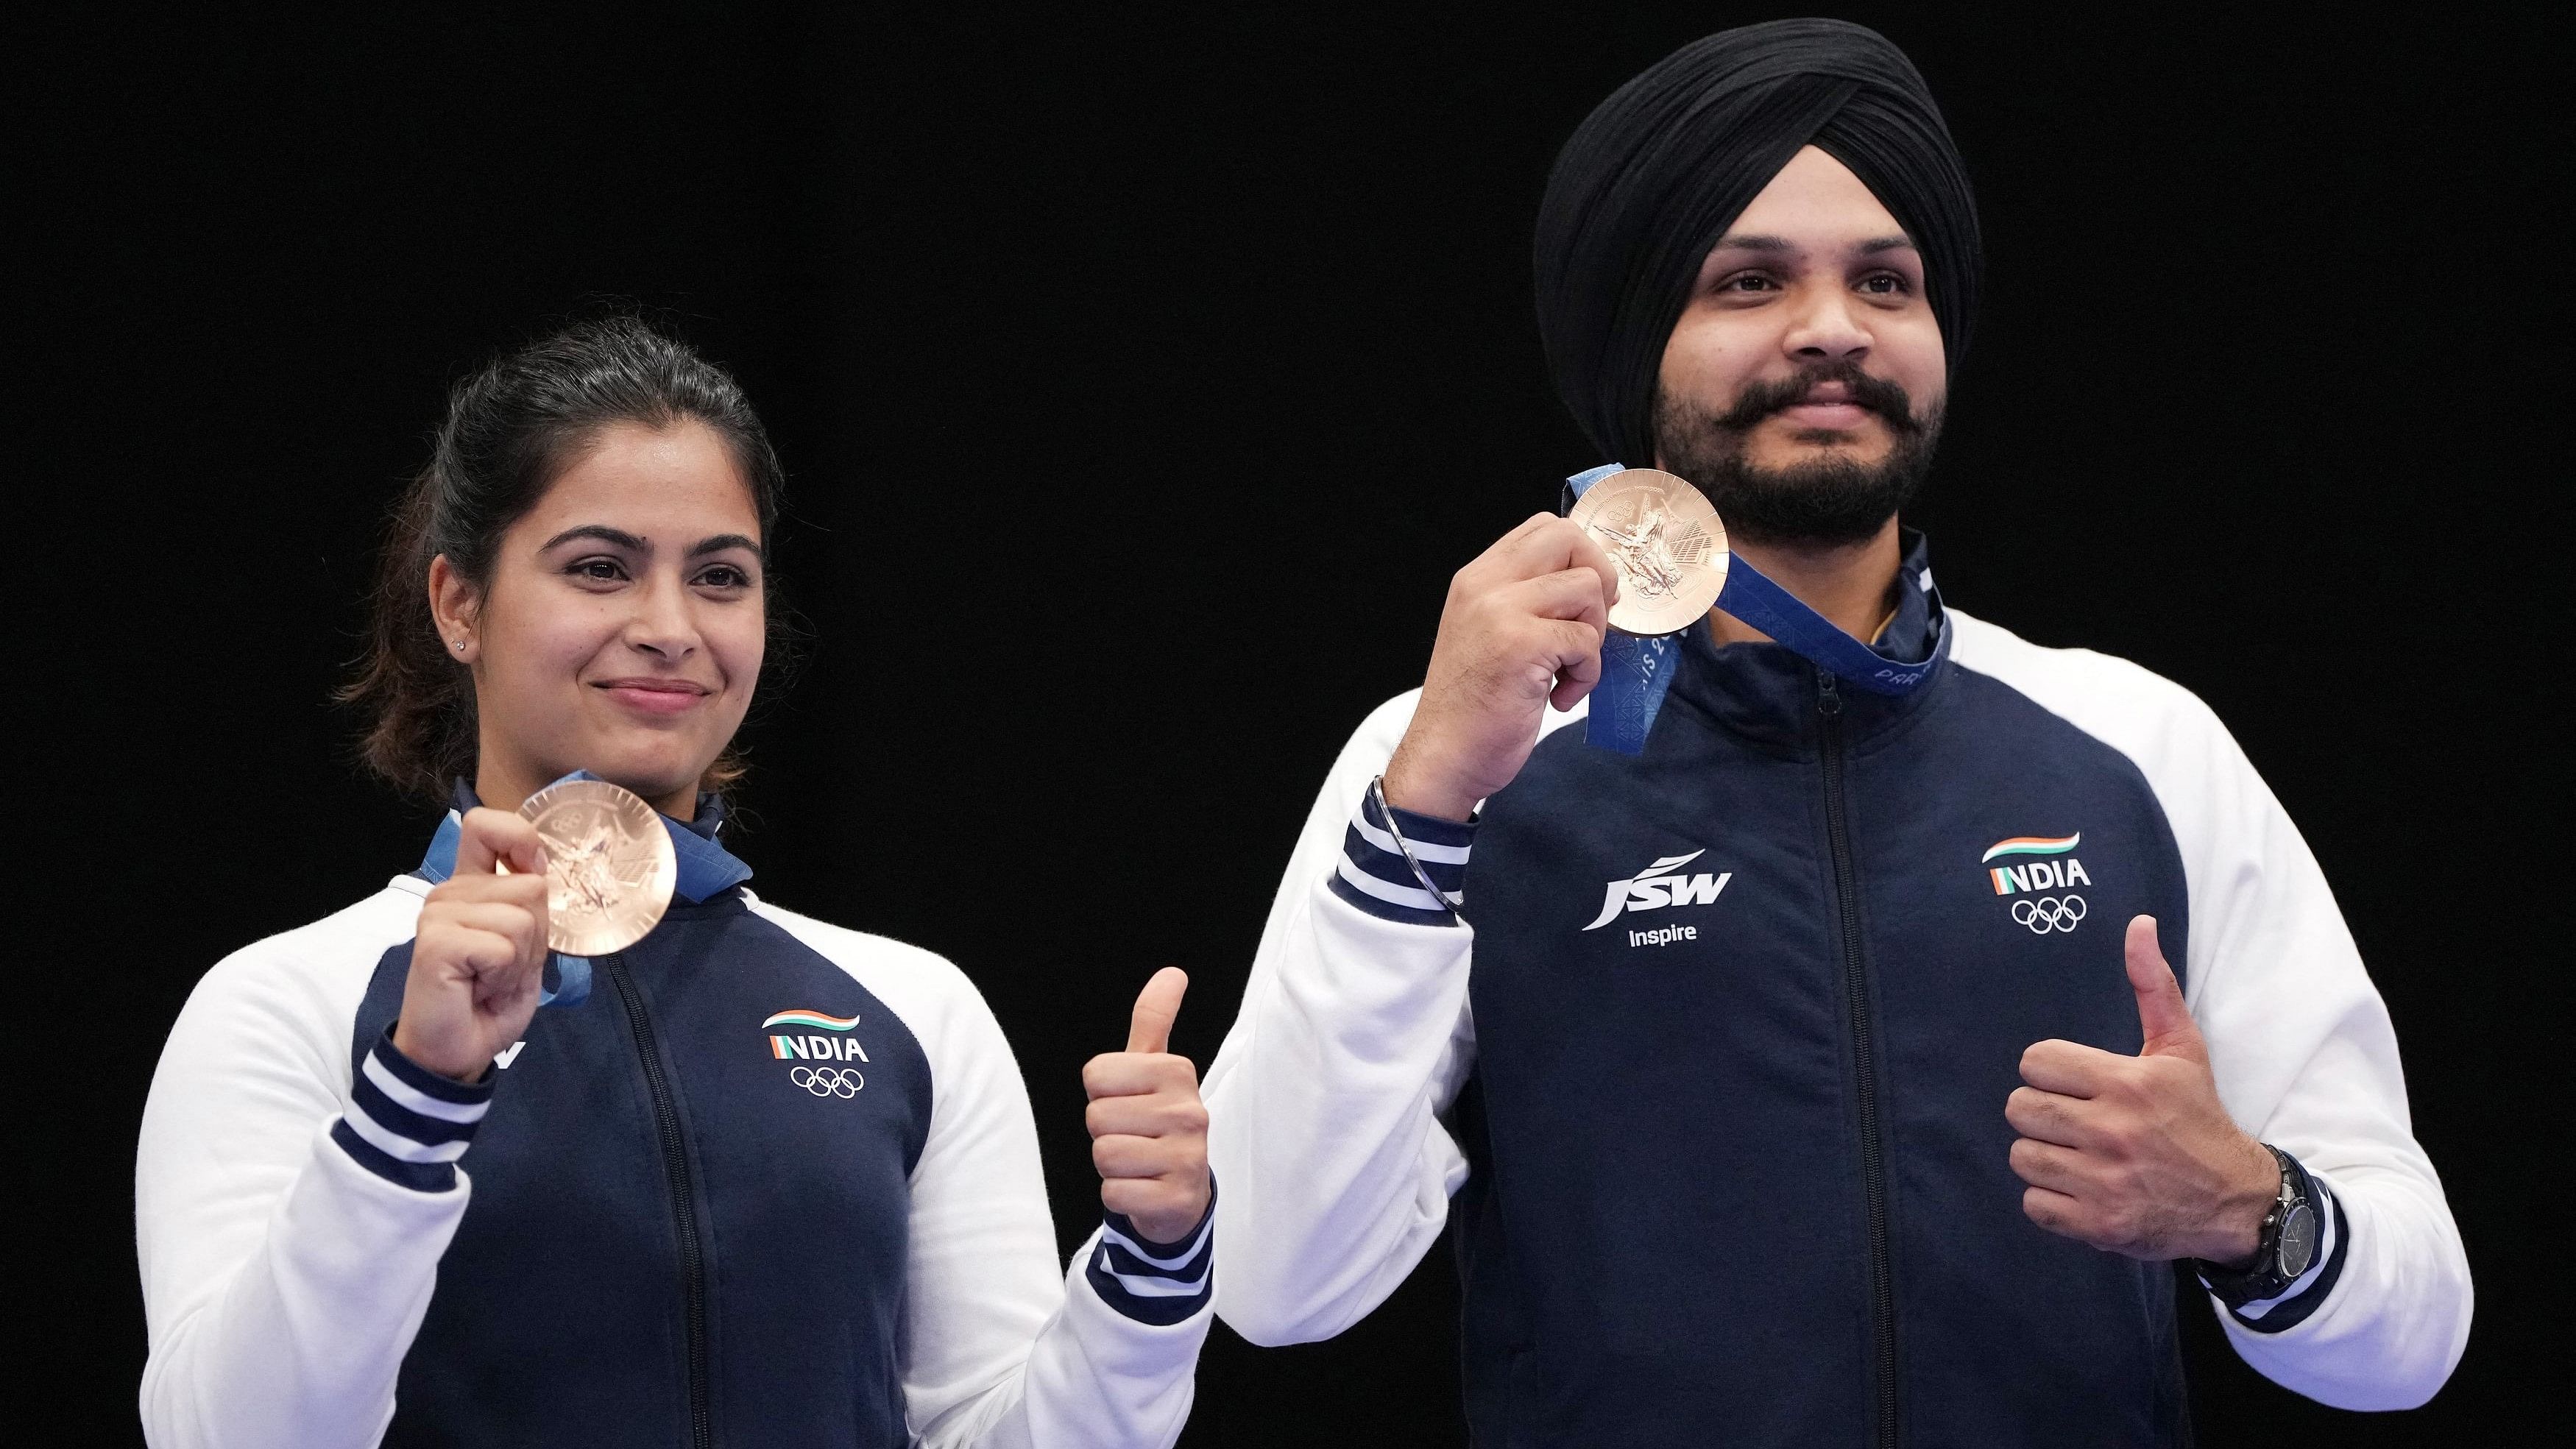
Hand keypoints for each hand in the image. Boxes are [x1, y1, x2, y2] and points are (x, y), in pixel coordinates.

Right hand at [393, 808, 551, 1082]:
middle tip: (504, 966)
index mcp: (470, 884)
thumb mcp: (526, 944)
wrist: (459, 1049)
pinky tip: (479, 988)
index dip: (520, 838)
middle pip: (530, 886)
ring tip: (490, 978)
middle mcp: (450, 892)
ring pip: (521, 918)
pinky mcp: (436, 941)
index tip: (531, 869)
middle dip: (534, 935)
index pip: (486, 826)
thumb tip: (537, 866)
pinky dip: (504, 974)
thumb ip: (529, 901)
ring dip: (519, 959)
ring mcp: (438, 914)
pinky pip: (502, 946)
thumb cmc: (489, 998)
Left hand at [1082, 968, 1211, 1243]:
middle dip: (1105, 1132)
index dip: (1102, 1094)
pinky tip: (1143, 1188)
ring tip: (1139, 1162)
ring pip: (1104, 1155)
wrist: (1183, 1192)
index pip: (1095, 1076)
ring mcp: (1188, 1157)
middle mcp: (1190, 1112)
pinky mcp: (1177, 1198)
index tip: (1129, 1103)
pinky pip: (1114, 1194)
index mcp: (1178, 1072)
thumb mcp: (1154, 1068)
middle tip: (1134, 1136)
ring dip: (1111, 1166)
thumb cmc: (1157, 1122)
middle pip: (1097, 1118)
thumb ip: (1154, 1020)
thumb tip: (1173, 972)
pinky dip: (1120, 1195)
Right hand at [1381, 514, 1620, 821]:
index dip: (1580, 557)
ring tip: (1567, 671)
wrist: (1443, 757)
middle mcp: (1486, 584)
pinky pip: (1587, 641)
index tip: (1579, 604)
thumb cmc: (1473, 705)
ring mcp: (1501, 611)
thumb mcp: (1490, 633)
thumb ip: (1527, 599)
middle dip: (1599, 579)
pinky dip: (1586, 675)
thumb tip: (1595, 583)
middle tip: (1587, 627)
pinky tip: (1558, 697)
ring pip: (1588, 587)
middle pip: (1569, 538)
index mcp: (1478, 577)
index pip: (1546, 526)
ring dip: (1593, 636)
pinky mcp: (1521, 645)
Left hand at [2006, 915, 2279, 1263]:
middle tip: (2069, 1120)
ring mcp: (2104, 1180)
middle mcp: (2113, 1130)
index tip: (2072, 1084)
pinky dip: (2050, 1199)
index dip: (2048, 1072)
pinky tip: (2079, 1187)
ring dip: (2042, 1156)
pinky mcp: (2099, 1224)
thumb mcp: (2181, 1049)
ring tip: (2075, 1154)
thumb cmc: (2198, 1117)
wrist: (2235, 1200)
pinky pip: (2034, 1203)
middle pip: (2019, 1108)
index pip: (2035, 1062)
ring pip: (2022, 1156)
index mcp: (2127, 1083)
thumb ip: (2153, 986)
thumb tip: (2137, 925)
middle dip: (2039, 1113)